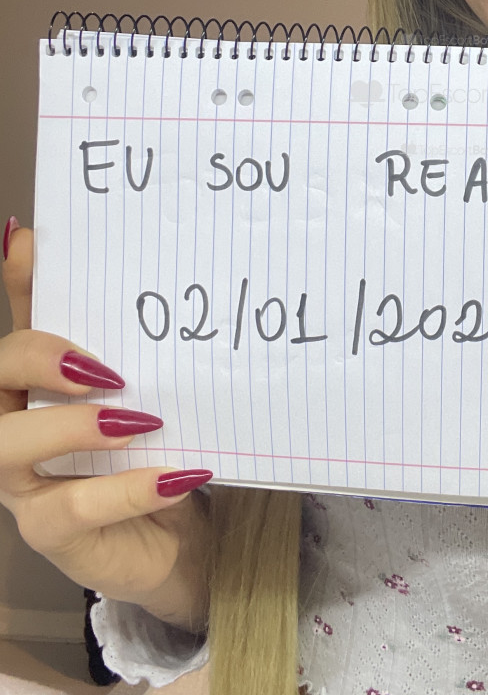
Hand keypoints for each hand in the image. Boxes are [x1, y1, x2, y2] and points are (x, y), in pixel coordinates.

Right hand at [0, 219, 211, 630]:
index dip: (17, 284)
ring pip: (7, 448)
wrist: (178, 537)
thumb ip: (124, 339)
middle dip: (36, 358)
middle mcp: (13, 427)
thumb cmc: (150, 450)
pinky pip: (71, 510)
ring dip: (71, 426)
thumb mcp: (144, 390)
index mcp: (34, 384)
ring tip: (138, 420)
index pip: (15, 328)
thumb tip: (105, 267)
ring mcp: (23, 484)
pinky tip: (177, 475)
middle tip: (103, 364)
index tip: (27, 242)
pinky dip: (127, 489)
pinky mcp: (52, 534)